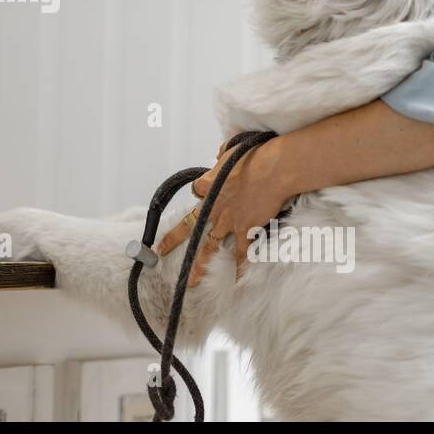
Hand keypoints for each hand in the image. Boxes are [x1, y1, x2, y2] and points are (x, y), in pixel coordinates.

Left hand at [154, 137, 286, 286]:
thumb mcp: (231, 150)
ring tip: (190, 280)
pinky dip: (239, 268)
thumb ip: (221, 155)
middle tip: (160, 250)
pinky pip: (241, 254)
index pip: (197, 191)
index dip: (202, 191)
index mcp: (208, 186)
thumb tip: (218, 153)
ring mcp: (228, 221)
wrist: (273, 170)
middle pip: (189, 225)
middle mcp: (213, 207)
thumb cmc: (254, 156)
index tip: (208, 190)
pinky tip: (236, 282)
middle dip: (173, 239)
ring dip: (200, 265)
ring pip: (209, 246)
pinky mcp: (246, 230)